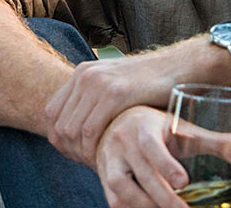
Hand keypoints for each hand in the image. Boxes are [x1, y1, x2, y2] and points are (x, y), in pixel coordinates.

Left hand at [43, 49, 187, 164]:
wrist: (178, 67)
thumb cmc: (150, 84)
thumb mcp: (114, 86)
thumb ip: (94, 100)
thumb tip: (77, 126)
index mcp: (82, 73)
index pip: (51, 112)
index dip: (59, 138)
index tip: (74, 154)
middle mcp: (85, 75)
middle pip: (59, 124)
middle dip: (69, 149)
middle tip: (87, 163)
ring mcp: (98, 83)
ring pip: (72, 129)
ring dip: (82, 152)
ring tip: (97, 163)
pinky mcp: (115, 93)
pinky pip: (91, 129)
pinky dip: (94, 148)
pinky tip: (107, 157)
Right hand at [93, 106, 230, 207]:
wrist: (116, 124)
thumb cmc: (158, 129)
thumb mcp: (185, 131)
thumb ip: (218, 142)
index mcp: (144, 128)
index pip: (151, 146)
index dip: (165, 164)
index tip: (183, 182)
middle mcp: (122, 144)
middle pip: (140, 176)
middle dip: (164, 199)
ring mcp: (110, 162)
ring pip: (121, 190)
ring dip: (146, 206)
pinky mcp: (104, 178)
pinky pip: (114, 200)